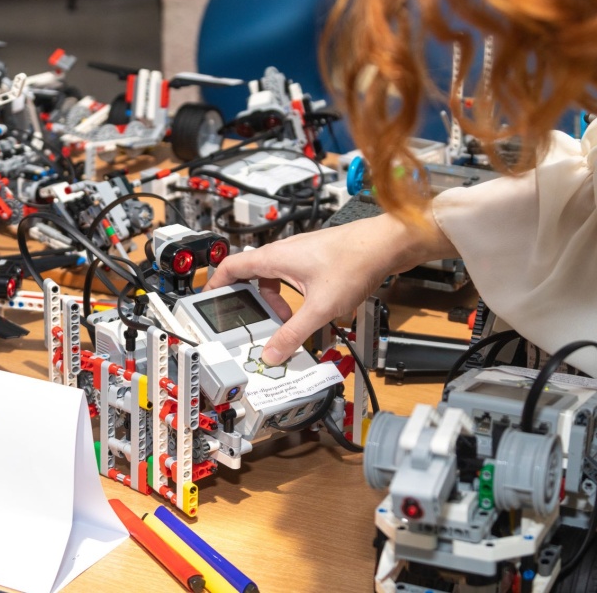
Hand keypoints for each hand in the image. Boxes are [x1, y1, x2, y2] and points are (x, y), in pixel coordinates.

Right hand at [205, 210, 455, 364]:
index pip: (232, 266)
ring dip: (277, 303)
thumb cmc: (354, 262)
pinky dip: (295, 298)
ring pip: (276, 280)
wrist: (387, 244)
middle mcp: (286, 252)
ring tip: (287, 323)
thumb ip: (293, 333)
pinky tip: (310, 312)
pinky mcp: (319, 260)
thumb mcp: (319, 308)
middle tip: (252, 324)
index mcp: (275, 258)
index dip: (216, 284)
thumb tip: (273, 353)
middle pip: (254, 278)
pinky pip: (294, 280)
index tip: (208, 300)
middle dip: (252, 304)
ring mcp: (302, 254)